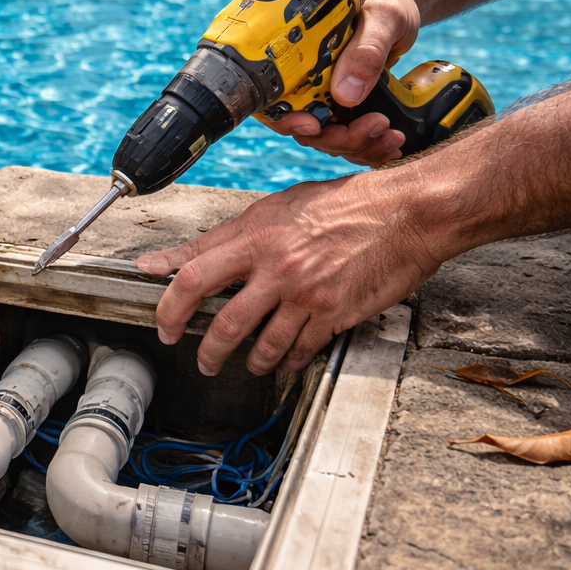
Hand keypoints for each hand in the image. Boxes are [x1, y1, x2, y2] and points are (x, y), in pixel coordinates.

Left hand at [134, 170, 442, 375]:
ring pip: (262, 344)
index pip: (195, 274)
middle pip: (224, 322)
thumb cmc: (343, 204)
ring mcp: (307, 294)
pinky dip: (286, 360)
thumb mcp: (275, 208)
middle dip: (207, 350)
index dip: (170, 304)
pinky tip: (283, 360)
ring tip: (244, 365)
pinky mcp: (335, 314)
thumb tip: (170, 258)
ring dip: (248, 362)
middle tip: (202, 360)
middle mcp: (278, 267)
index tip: (163, 323)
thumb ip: (222, 237)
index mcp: (257, 237)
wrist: (406, 213)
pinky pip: (300, 349)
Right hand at [258, 0, 423, 166]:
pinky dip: (370, 147)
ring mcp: (327, 98)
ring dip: (360, 147)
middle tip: (376, 125)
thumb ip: (365, 52)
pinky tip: (392, 143)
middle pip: (307, 131)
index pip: (276, 104)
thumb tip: (345, 94)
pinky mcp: (348, 107)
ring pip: (330, 140)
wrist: (402, 0)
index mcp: (299, 62)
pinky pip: (350, 138)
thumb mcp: (382, 18)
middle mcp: (307, 84)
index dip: (289, 122)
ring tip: (392, 137)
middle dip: (340, 139)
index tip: (315, 125)